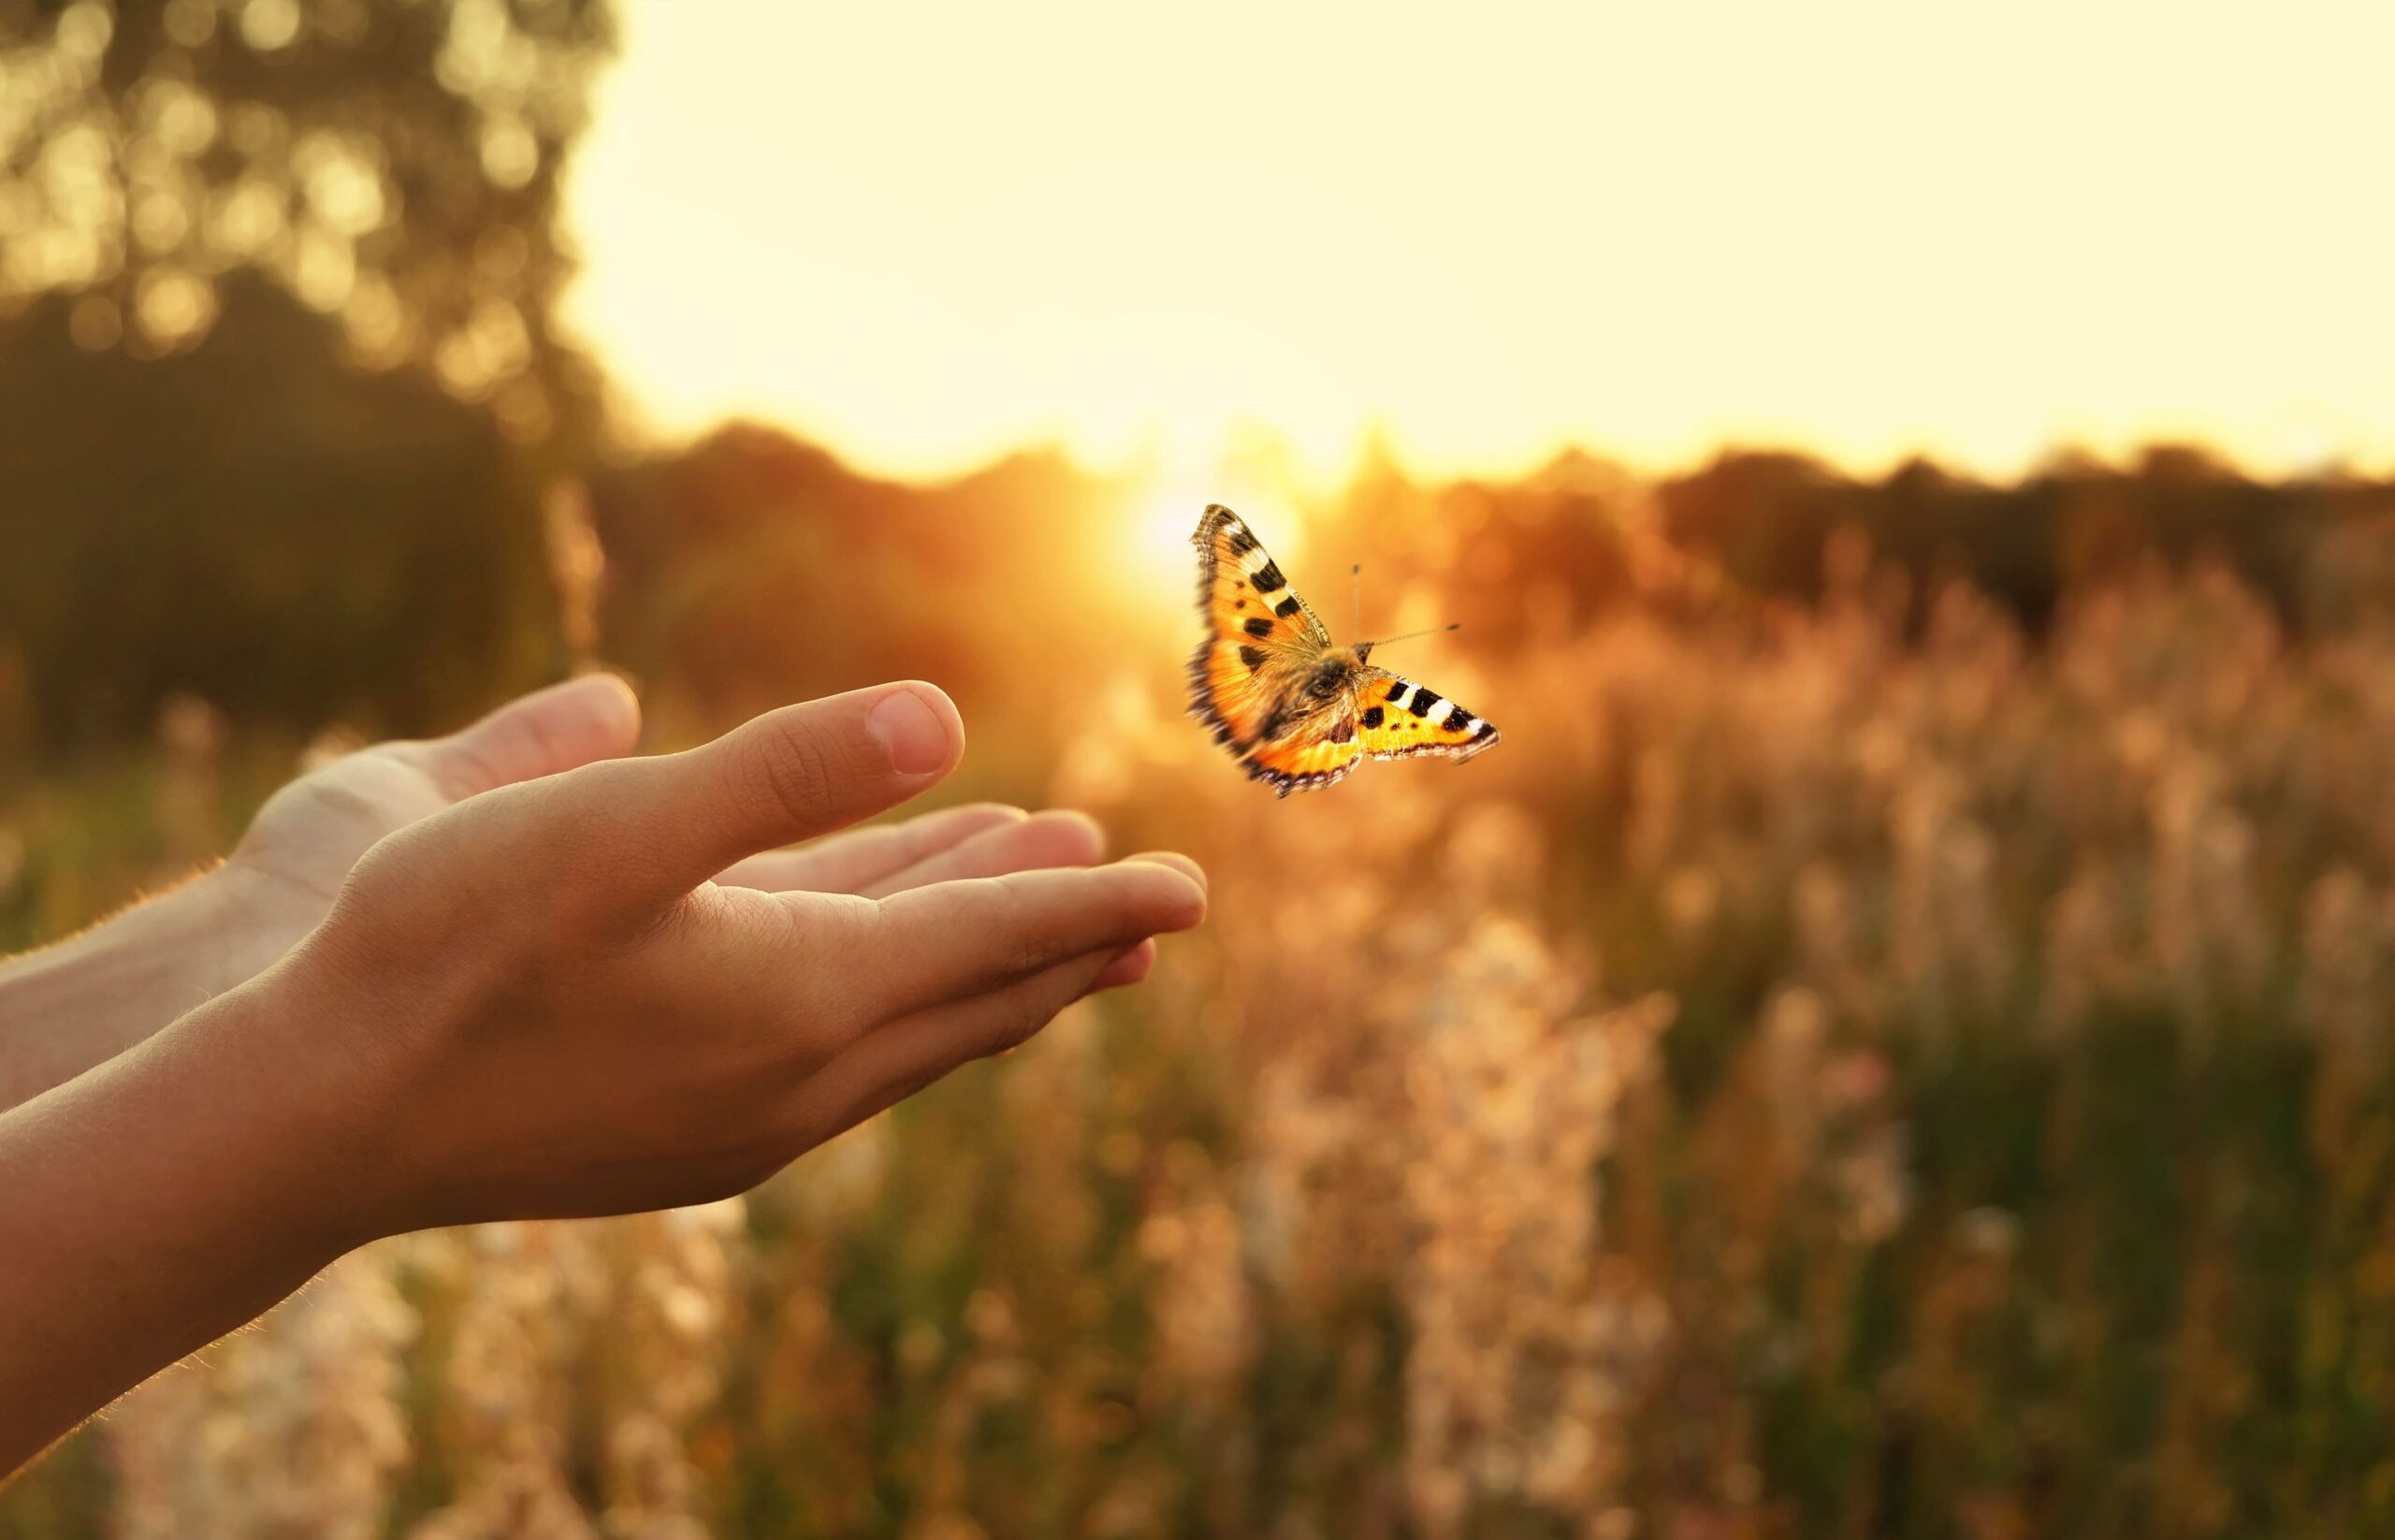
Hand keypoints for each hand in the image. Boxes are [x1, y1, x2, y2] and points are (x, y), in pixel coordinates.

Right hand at [248, 681, 1203, 1235]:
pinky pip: (839, 1064)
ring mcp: (743, 1122)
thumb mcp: (616, 829)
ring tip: (1045, 938)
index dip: (1100, 903)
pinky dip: (894, 1011)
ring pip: (912, 1037)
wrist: (318, 1118)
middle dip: (1065, 944)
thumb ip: (784, 772)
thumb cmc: (448, 949)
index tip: (1191, 886)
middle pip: (976, 999)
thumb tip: (943, 719)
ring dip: (985, 979)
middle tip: (1149, 912)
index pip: (998, 941)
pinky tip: (876, 1000)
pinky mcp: (685, 1139)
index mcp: (806, 994)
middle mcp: (800, 1077)